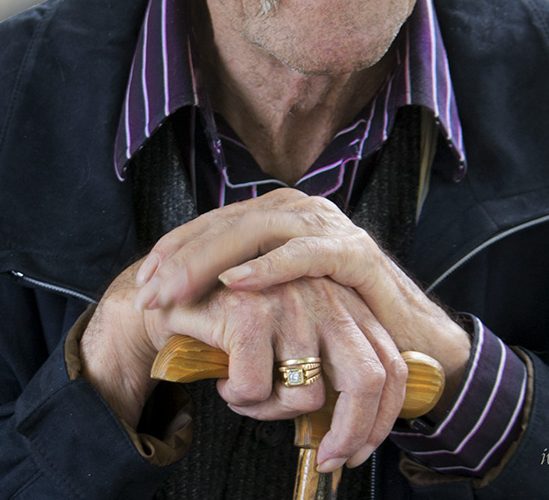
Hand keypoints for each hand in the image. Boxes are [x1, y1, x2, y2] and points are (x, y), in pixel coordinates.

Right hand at [80, 257, 407, 470]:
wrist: (175, 293)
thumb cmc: (240, 326)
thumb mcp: (297, 338)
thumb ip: (330, 365)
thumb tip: (359, 433)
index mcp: (346, 302)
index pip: (390, 365)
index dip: (380, 419)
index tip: (356, 451)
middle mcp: (326, 294)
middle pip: (366, 380)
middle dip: (351, 433)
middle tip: (327, 458)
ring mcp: (290, 300)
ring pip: (305, 396)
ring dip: (270, 412)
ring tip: (247, 389)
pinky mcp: (250, 311)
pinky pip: (256, 389)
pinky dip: (239, 397)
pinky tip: (225, 375)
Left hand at [134, 188, 470, 408]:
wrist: (406, 336)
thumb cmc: (335, 317)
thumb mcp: (280, 294)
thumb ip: (242, 282)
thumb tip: (181, 299)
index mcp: (279, 214)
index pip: (217, 221)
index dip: (176, 247)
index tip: (143, 280)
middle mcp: (300, 210)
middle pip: (230, 223)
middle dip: (184, 258)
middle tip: (149, 291)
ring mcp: (328, 226)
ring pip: (258, 232)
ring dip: (212, 261)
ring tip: (177, 289)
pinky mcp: (353, 252)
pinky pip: (304, 255)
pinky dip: (268, 268)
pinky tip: (235, 283)